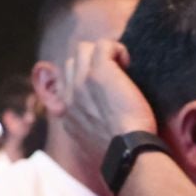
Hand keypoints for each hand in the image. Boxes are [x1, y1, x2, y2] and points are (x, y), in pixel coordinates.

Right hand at [57, 39, 158, 173]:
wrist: (126, 152)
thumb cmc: (121, 151)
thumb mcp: (94, 144)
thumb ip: (89, 129)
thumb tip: (101, 122)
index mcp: (67, 112)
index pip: (66, 83)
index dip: (84, 79)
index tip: (102, 88)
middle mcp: (70, 95)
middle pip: (73, 62)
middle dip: (93, 64)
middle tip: (115, 76)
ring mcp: (82, 81)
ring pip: (84, 48)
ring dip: (104, 53)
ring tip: (122, 68)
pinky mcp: (100, 71)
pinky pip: (104, 44)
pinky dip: (118, 49)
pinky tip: (128, 63)